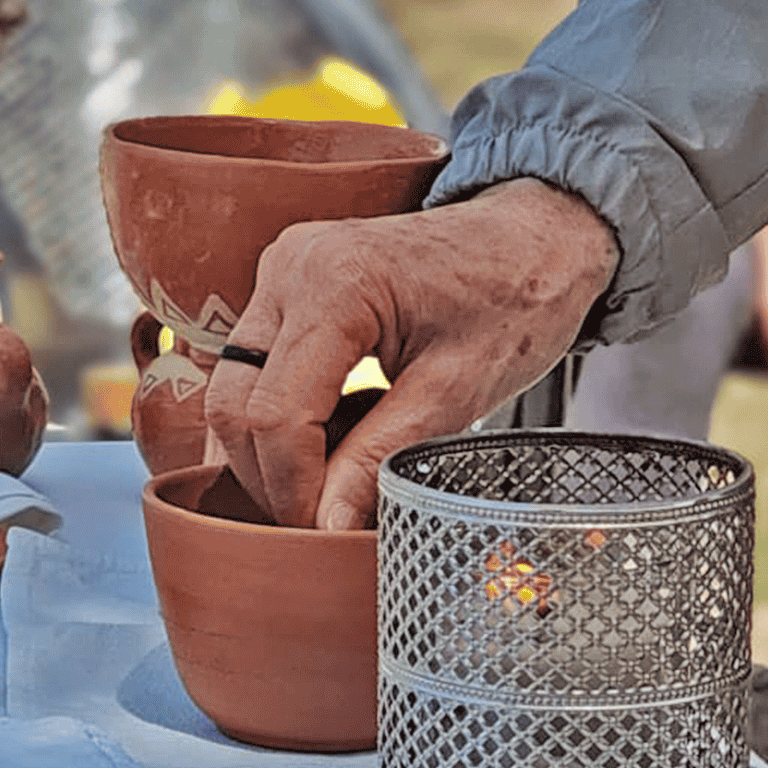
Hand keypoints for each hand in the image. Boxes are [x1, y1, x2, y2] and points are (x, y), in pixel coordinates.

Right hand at [205, 178, 618, 530]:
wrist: (534, 236)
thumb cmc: (514, 294)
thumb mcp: (456, 391)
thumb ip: (379, 458)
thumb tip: (326, 526)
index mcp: (335, 283)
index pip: (276, 414)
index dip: (292, 488)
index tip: (322, 531)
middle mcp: (291, 267)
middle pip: (234, 403)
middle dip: (270, 476)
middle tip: (321, 519)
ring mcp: (281, 272)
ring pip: (234, 388)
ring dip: (271, 447)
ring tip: (339, 470)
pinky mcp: (285, 286)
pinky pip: (254, 367)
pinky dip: (284, 414)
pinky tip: (339, 430)